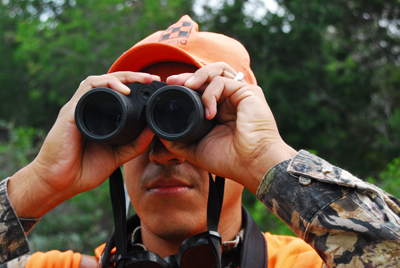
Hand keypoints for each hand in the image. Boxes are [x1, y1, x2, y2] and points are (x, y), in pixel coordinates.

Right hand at [8, 72, 158, 217]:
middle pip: (109, 82)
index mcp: (98, 116)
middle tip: (151, 78)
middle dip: (132, 76)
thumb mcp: (118, 155)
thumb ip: (135, 144)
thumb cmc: (84, 170)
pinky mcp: (71, 112)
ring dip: (121, 77)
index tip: (152, 86)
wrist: (60, 183)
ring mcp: (79, 109)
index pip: (116, 93)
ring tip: (140, 80)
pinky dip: (106, 85)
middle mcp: (88, 108)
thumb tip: (153, 130)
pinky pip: (87, 89)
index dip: (134, 86)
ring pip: (99, 80)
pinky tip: (122, 90)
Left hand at [163, 62, 296, 192]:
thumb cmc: (229, 160)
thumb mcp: (195, 149)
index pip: (202, 88)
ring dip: (199, 75)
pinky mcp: (249, 92)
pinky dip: (211, 94)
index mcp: (221, 110)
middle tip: (173, 82)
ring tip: (187, 86)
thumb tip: (160, 133)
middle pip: (209, 75)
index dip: (186, 85)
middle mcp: (231, 99)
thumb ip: (178, 141)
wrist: (250, 165)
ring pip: (218, 70)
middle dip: (189, 76)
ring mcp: (240, 94)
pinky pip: (224, 82)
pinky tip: (209, 113)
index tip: (170, 88)